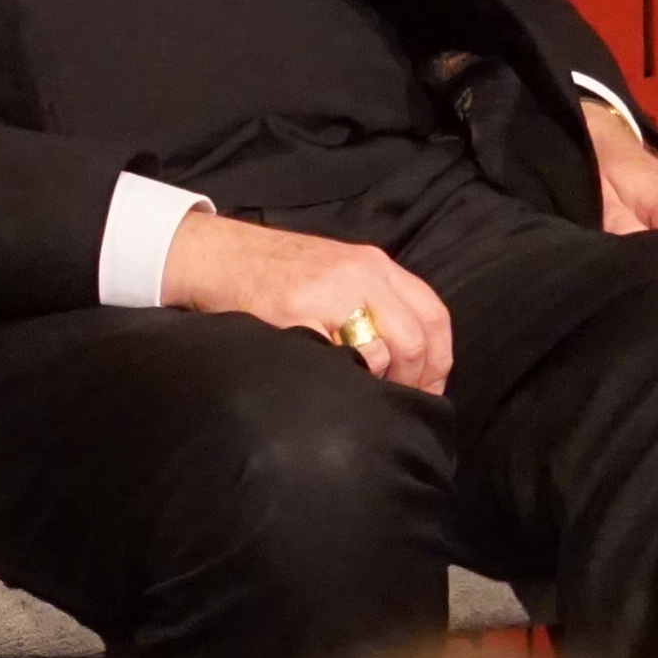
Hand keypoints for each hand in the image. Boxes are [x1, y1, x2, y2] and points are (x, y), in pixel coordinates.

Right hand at [159, 211, 456, 396]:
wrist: (218, 255)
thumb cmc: (278, 270)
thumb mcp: (339, 270)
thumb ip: (376, 300)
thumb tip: (412, 360)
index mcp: (374, 264)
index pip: (433, 315)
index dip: (439, 362)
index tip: (429, 390)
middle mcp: (358, 274)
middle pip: (413, 339)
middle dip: (412, 381)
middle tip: (397, 402)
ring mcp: (325, 294)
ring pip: (380, 351)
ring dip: (379, 382)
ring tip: (364, 393)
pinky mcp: (293, 314)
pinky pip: (337, 357)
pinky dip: (343, 377)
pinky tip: (332, 382)